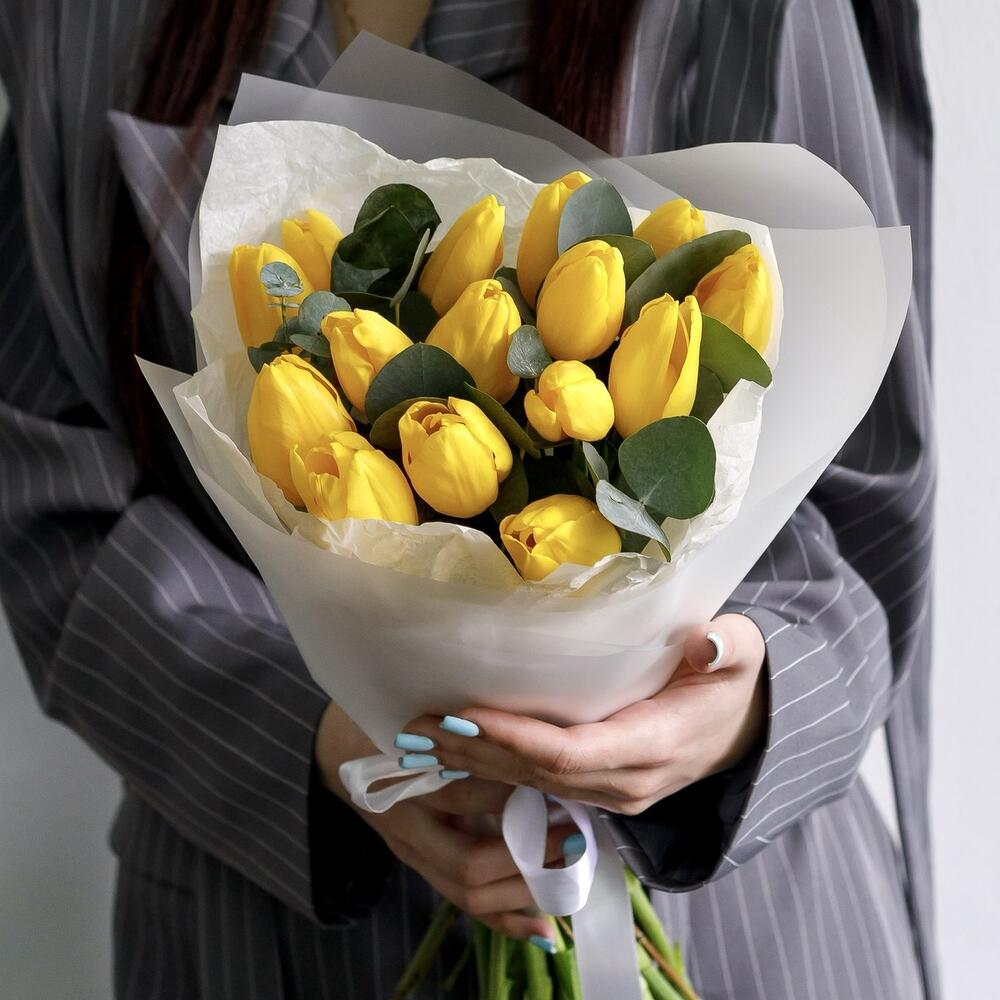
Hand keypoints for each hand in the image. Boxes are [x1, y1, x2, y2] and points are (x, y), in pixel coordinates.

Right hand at [314, 701, 571, 939]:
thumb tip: (524, 737)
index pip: (460, 797)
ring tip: (566, 869)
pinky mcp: (421, 868)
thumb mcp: (414, 720)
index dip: (510, 795)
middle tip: (572, 834)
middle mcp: (405, 826)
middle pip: (467, 862)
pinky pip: (464, 904)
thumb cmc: (384, 722)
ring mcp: (411, 853)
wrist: (341, 749)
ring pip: (467, 892)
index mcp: (402, 781)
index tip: (554, 784)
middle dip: (526, 853)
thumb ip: (461, 732)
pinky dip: (505, 919)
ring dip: (523, 887)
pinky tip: (542, 927)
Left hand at [401, 614, 766, 816]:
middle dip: (476, 752)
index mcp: (655, 744)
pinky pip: (539, 788)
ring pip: (532, 787)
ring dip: (475, 764)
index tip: (464, 714)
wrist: (741, 733)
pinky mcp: (598, 792)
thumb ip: (729, 647)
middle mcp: (627, 782)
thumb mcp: (742, 656)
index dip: (515, 739)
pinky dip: (494, 771)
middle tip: (417, 727)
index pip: (571, 753)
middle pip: (537, 775)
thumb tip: (708, 641)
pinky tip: (453, 754)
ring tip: (419, 740)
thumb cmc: (731, 684)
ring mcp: (612, 795)